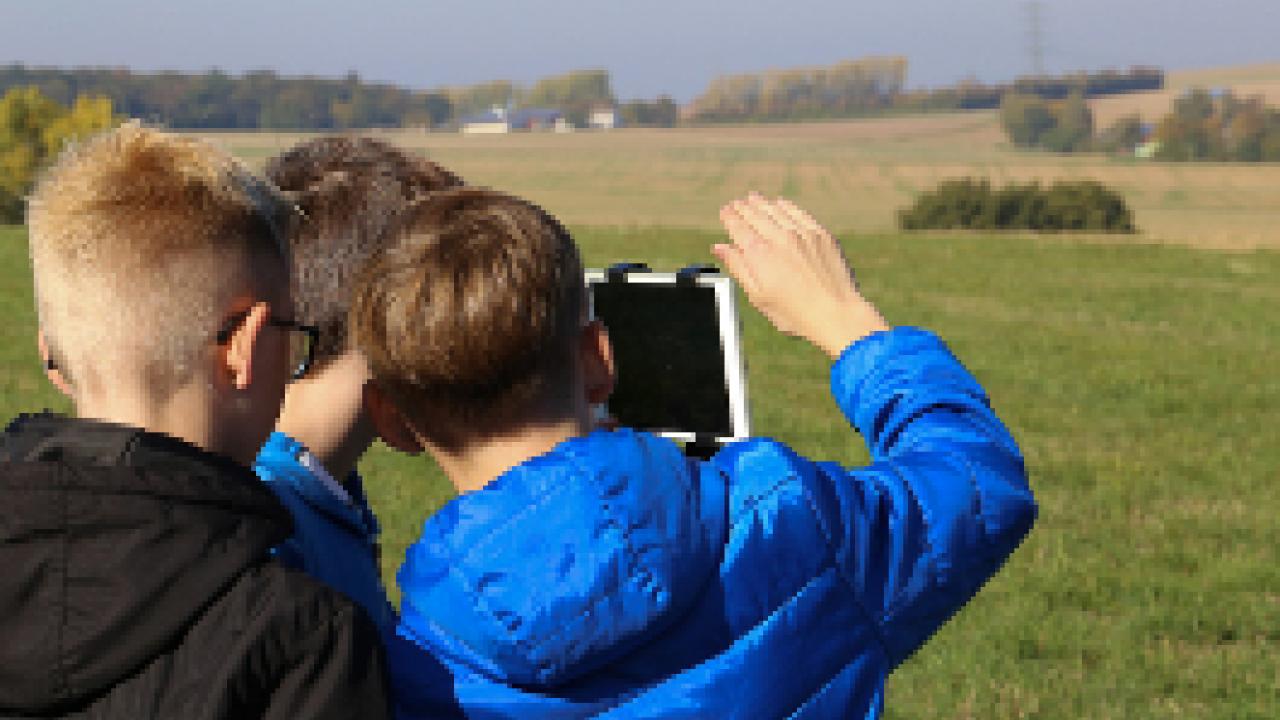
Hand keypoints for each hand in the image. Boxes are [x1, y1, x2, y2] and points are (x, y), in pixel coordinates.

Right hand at [715, 193, 888, 358]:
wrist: (836, 313)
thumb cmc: (794, 313)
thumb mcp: (758, 296)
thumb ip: (738, 267)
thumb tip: (719, 247)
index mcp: (759, 254)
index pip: (739, 228)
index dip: (730, 217)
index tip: (725, 211)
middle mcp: (779, 238)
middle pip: (756, 215)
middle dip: (743, 208)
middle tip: (736, 203)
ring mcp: (802, 233)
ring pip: (776, 210)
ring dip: (762, 203)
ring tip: (753, 197)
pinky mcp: (821, 234)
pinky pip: (799, 213)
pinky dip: (786, 206)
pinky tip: (780, 203)